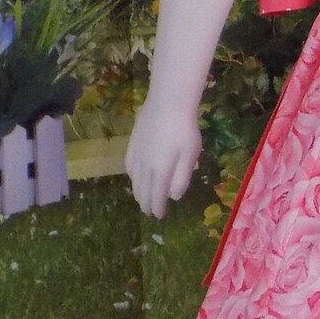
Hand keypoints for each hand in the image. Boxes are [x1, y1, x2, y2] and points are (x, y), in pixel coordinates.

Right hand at [125, 97, 202, 219]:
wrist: (168, 102)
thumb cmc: (184, 130)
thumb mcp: (190, 155)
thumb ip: (181, 178)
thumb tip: (173, 197)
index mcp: (160, 172)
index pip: (156, 196)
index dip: (157, 208)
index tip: (159, 216)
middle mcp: (144, 166)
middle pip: (142, 190)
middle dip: (146, 203)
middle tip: (149, 211)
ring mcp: (136, 154)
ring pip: (134, 179)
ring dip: (137, 191)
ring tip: (142, 198)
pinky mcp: (132, 142)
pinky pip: (129, 166)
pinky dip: (132, 176)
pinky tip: (135, 176)